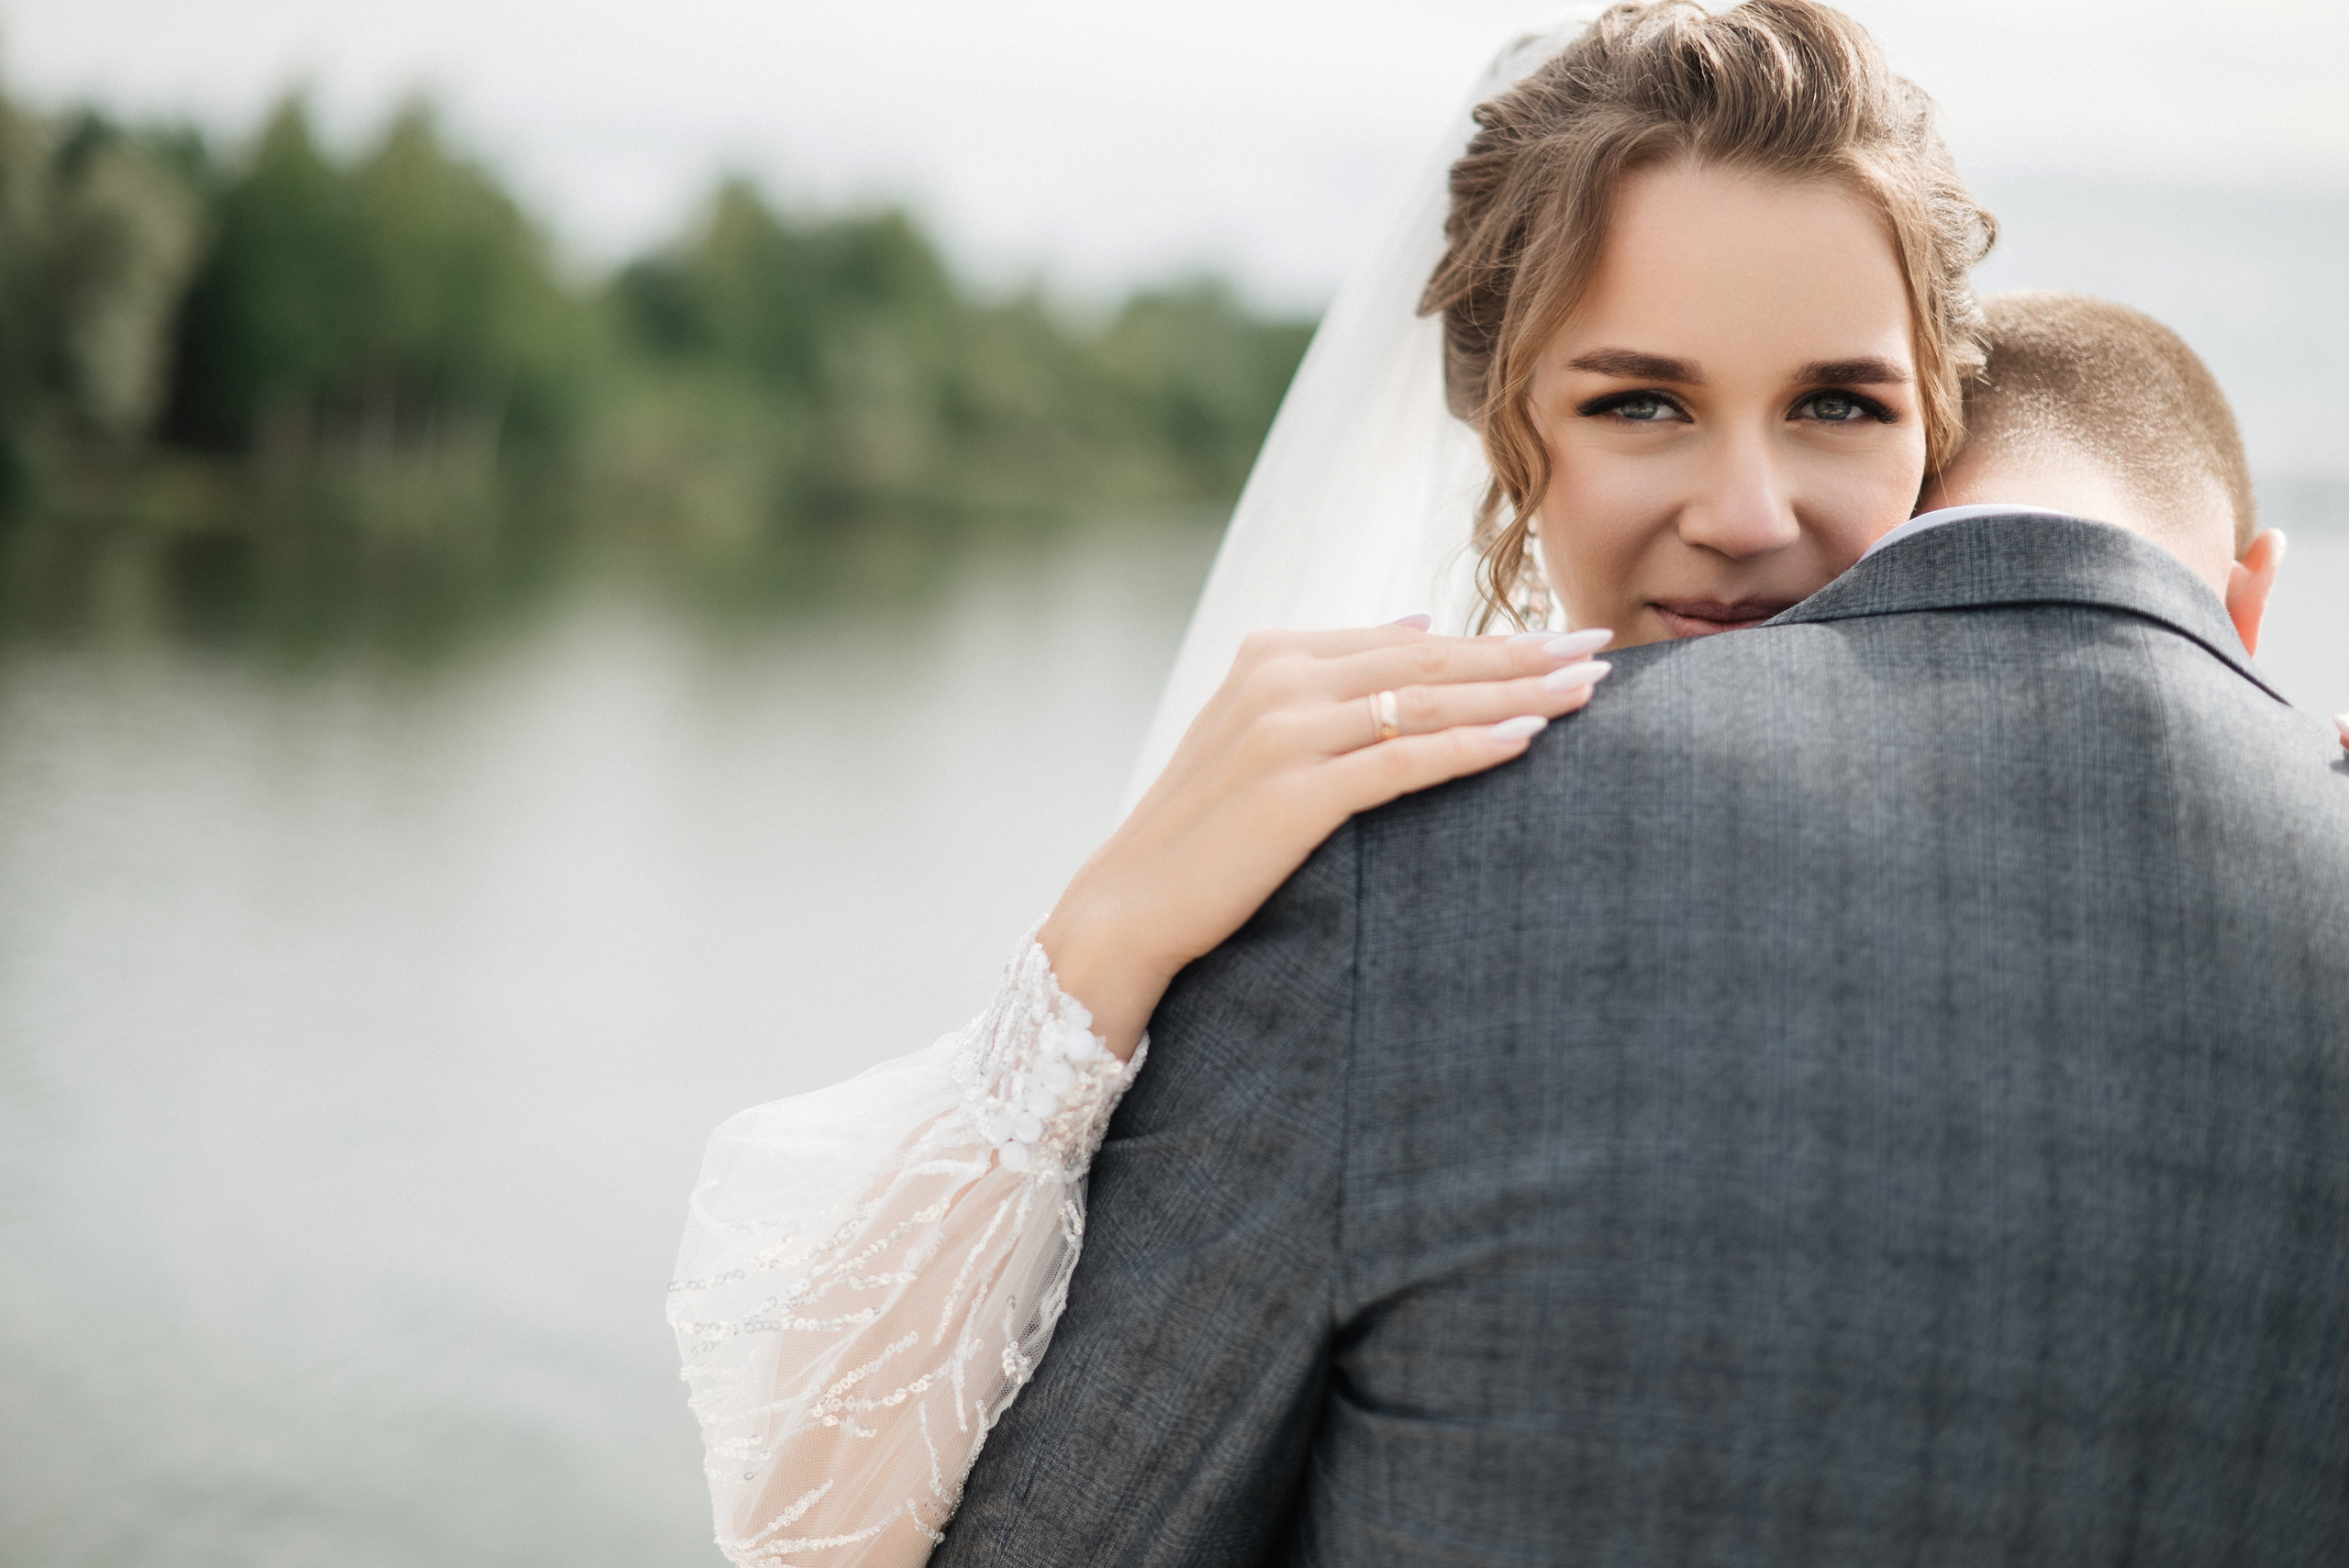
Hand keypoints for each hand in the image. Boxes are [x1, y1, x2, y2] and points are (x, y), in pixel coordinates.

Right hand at [1039, 620, 1612, 1056]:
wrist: (1126, 907)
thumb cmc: (1202, 833)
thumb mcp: (1256, 732)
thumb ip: (1332, 677)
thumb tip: (1417, 623)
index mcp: (1271, 655)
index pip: (1407, 640)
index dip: (1491, 638)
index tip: (1565, 636)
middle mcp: (1278, 679)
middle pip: (1429, 660)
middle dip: (1523, 653)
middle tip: (1605, 647)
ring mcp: (1284, 732)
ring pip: (1425, 702)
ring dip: (1515, 693)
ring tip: (1586, 691)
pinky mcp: (1294, 793)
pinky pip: (1402, 762)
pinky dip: (1470, 747)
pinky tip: (1527, 740)